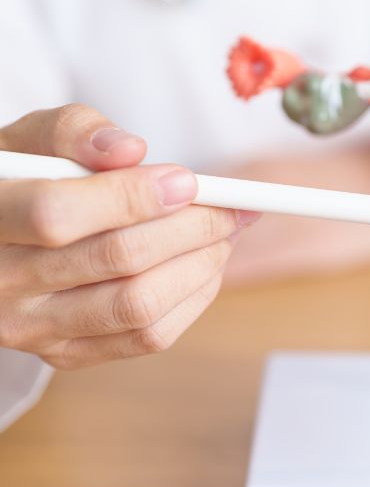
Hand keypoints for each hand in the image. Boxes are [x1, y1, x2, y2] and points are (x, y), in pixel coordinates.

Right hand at [0, 104, 259, 368]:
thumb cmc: (22, 182)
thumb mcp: (32, 142)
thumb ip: (75, 132)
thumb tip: (132, 151)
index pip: (58, 214)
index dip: (132, 197)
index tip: (187, 182)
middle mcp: (2, 284)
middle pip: (117, 260)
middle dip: (191, 228)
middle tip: (230, 208)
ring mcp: (34, 328)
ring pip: (140, 305)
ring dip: (201, 265)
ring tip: (225, 234)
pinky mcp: (67, 353)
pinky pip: (147, 337)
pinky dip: (193, 299)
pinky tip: (206, 266)